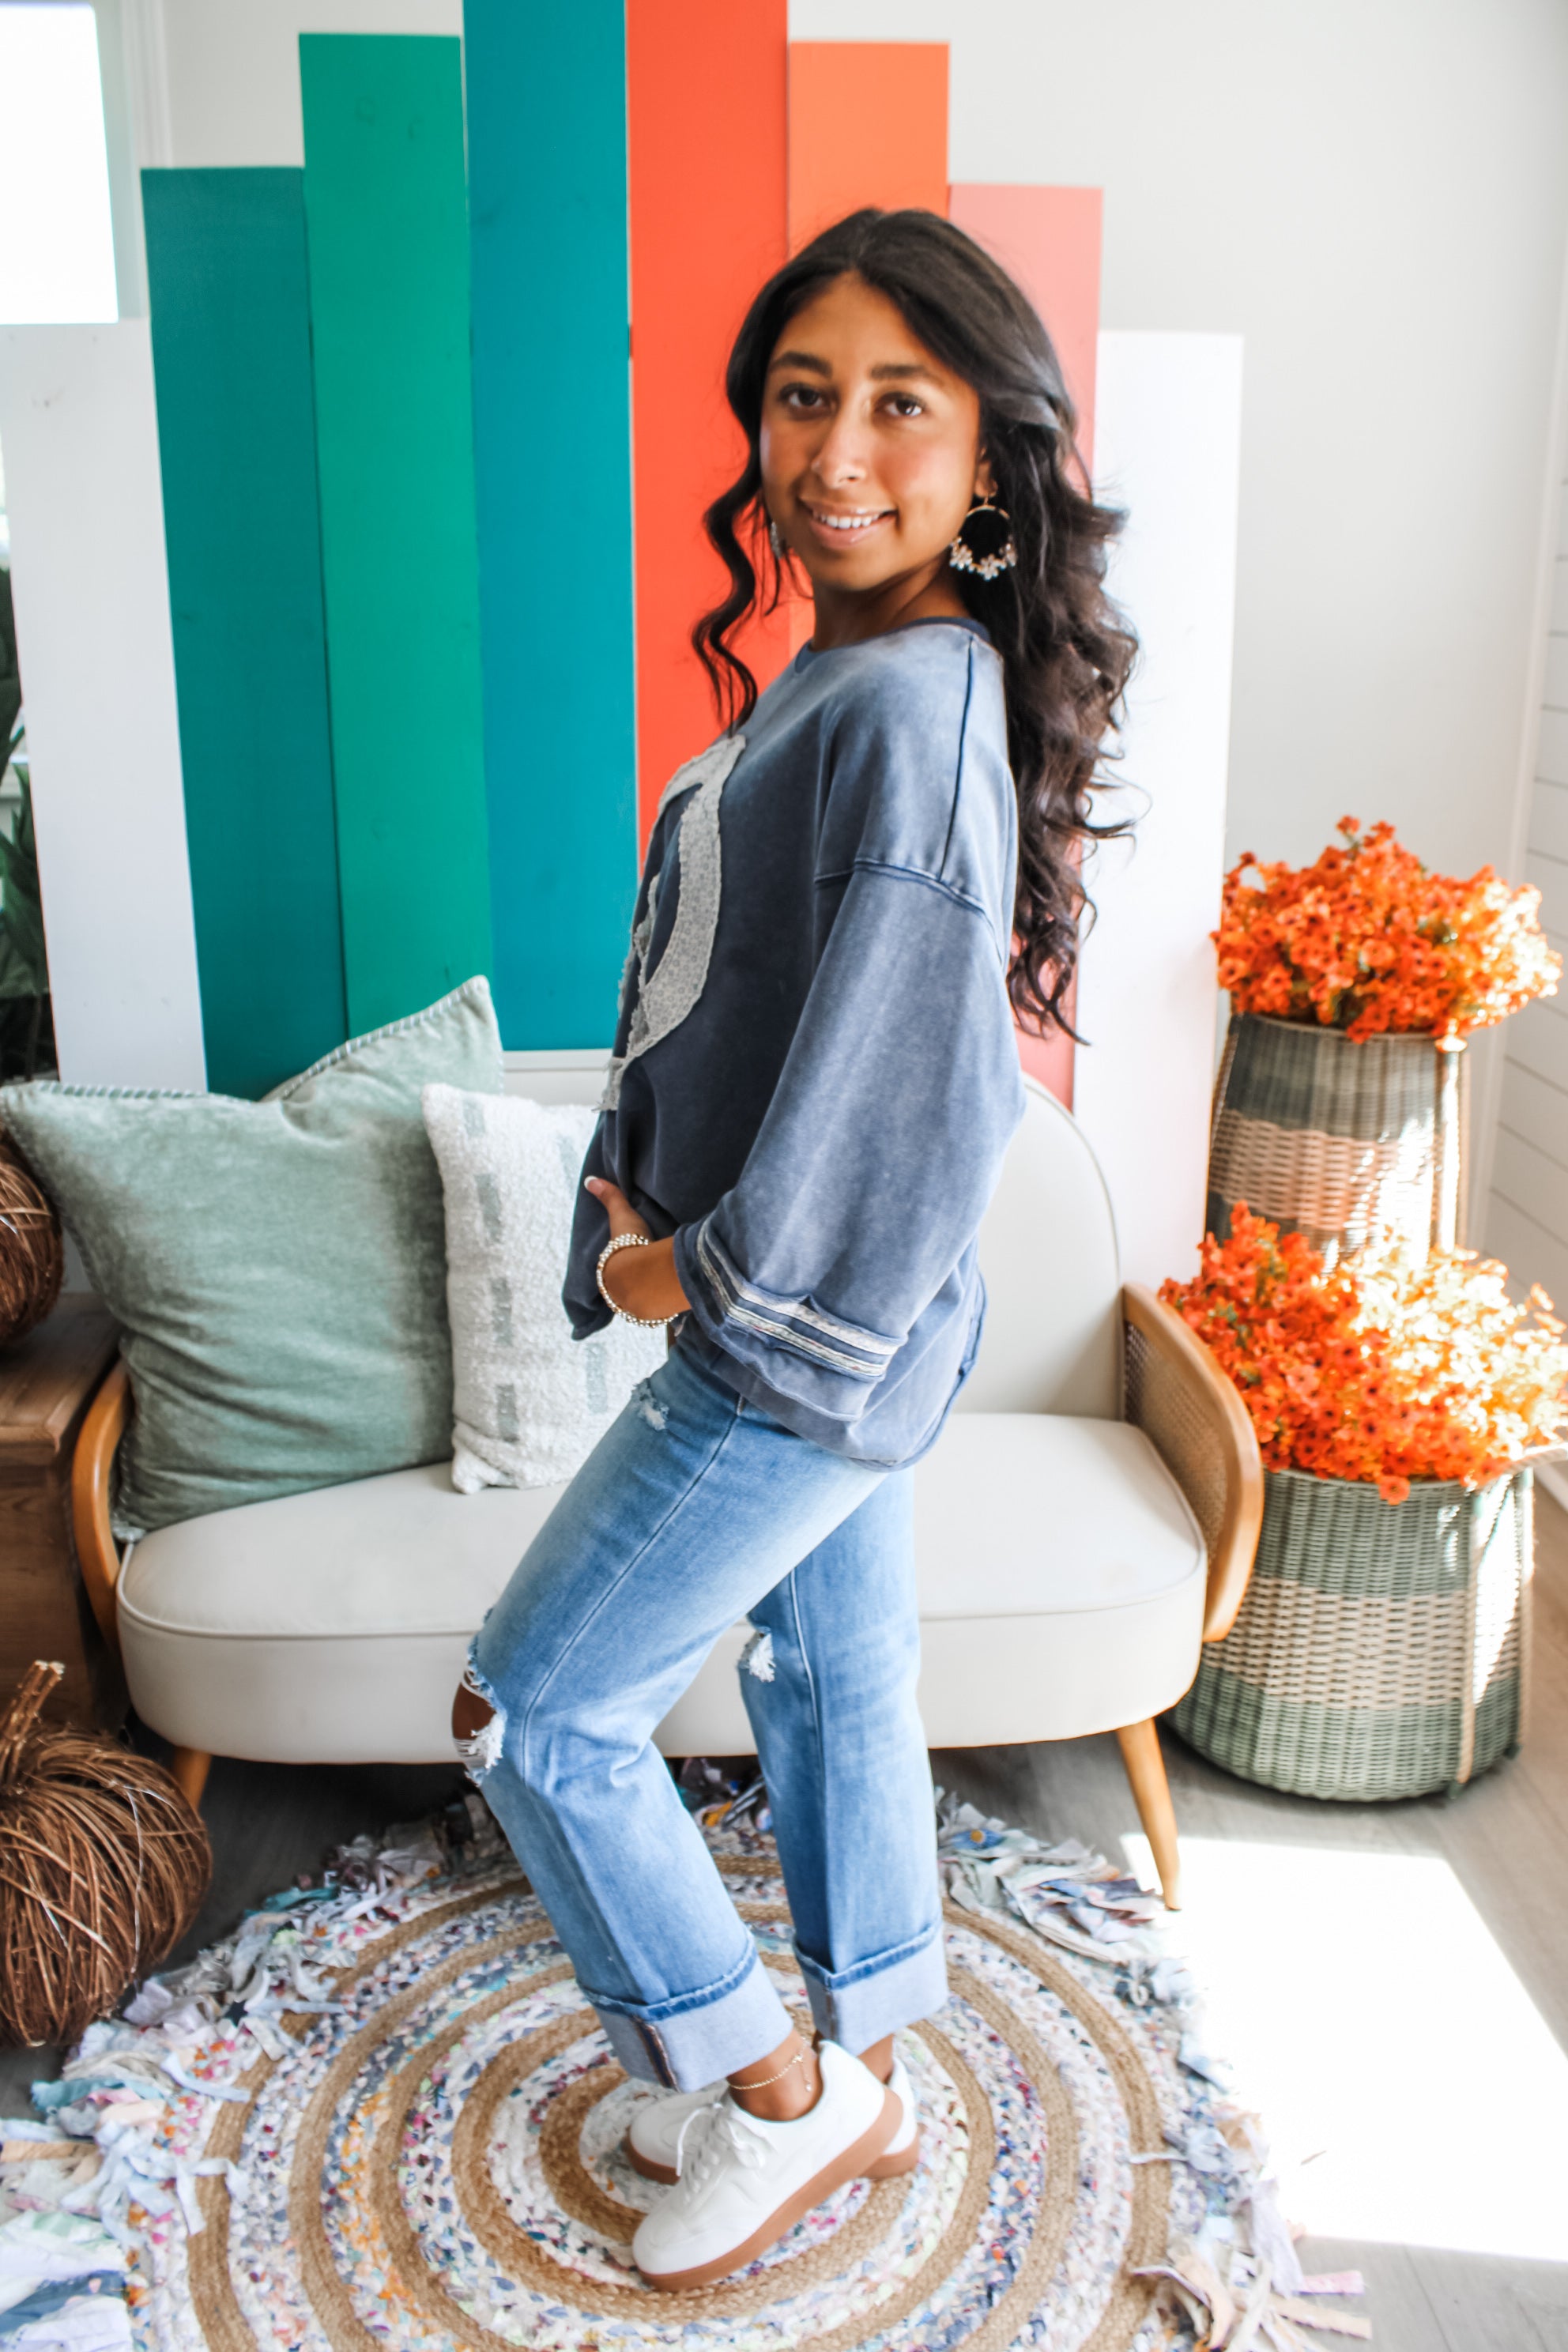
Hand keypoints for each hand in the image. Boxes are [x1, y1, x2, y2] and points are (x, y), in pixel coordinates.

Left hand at [585, 1177, 690, 1322]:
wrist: (646, 1276)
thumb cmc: (630, 1246)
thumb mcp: (622, 1217)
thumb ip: (611, 1198)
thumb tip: (590, 1179)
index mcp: (607, 1274)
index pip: (609, 1273)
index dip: (617, 1268)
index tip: (628, 1263)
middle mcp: (616, 1296)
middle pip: (621, 1293)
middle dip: (630, 1288)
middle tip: (643, 1279)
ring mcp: (634, 1309)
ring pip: (637, 1307)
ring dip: (645, 1302)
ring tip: (658, 1294)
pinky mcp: (653, 1317)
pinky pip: (655, 1315)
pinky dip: (661, 1312)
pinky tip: (668, 1307)